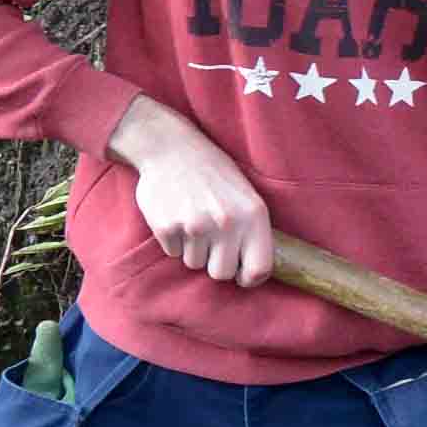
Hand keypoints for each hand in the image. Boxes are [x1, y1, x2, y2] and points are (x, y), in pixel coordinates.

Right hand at [109, 95, 271, 284]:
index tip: (242, 275)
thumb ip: (253, 230)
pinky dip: (175, 241)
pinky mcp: (167, 228)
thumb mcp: (247, 196)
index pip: (259, 269)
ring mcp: (195, 226)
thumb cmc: (215, 173)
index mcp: (253, 215)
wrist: (172, 148)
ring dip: (194, 250)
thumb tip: (256, 271)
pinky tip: (177, 216)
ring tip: (194, 221)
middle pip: (221, 273)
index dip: (250, 278)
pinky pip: (173, 253)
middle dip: (216, 264)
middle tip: (212, 244)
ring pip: (194, 264)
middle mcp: (227, 223)